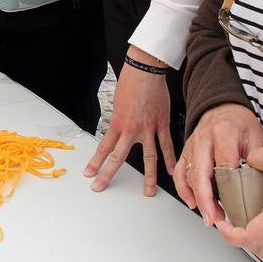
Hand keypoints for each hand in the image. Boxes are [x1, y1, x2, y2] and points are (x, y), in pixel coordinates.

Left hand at [84, 48, 175, 194]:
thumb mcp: (117, 104)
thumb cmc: (130, 83)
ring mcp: (149, 128)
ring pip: (150, 158)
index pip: (104, 148)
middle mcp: (132, 129)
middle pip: (119, 157)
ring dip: (148, 177)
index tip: (90, 174)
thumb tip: (119, 132)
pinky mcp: (162, 124)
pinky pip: (167, 145)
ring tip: (148, 191)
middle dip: (108, 174)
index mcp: (117, 123)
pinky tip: (172, 171)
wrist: (145, 70)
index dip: (96, 163)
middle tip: (101, 187)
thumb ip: (119, 121)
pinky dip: (171, 159)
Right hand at [174, 103, 262, 224]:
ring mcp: (191, 145)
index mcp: (223, 133)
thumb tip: (259, 186)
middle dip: (206, 200)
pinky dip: (183, 189)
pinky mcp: (184, 151)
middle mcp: (203, 139)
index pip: (223, 165)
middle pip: (200, 174)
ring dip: (196, 198)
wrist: (222, 107)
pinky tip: (192, 202)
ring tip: (209, 215)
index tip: (234, 206)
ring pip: (187, 176)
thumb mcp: (255, 136)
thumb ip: (256, 160)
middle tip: (214, 218)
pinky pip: (178, 172)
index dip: (227, 189)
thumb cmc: (239, 122)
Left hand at [214, 144, 262, 257]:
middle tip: (229, 221)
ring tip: (242, 219)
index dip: (230, 234)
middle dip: (238, 240)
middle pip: (258, 250)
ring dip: (252, 239)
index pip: (250, 237)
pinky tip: (259, 214)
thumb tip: (247, 162)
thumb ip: (258, 158)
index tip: (222, 222)